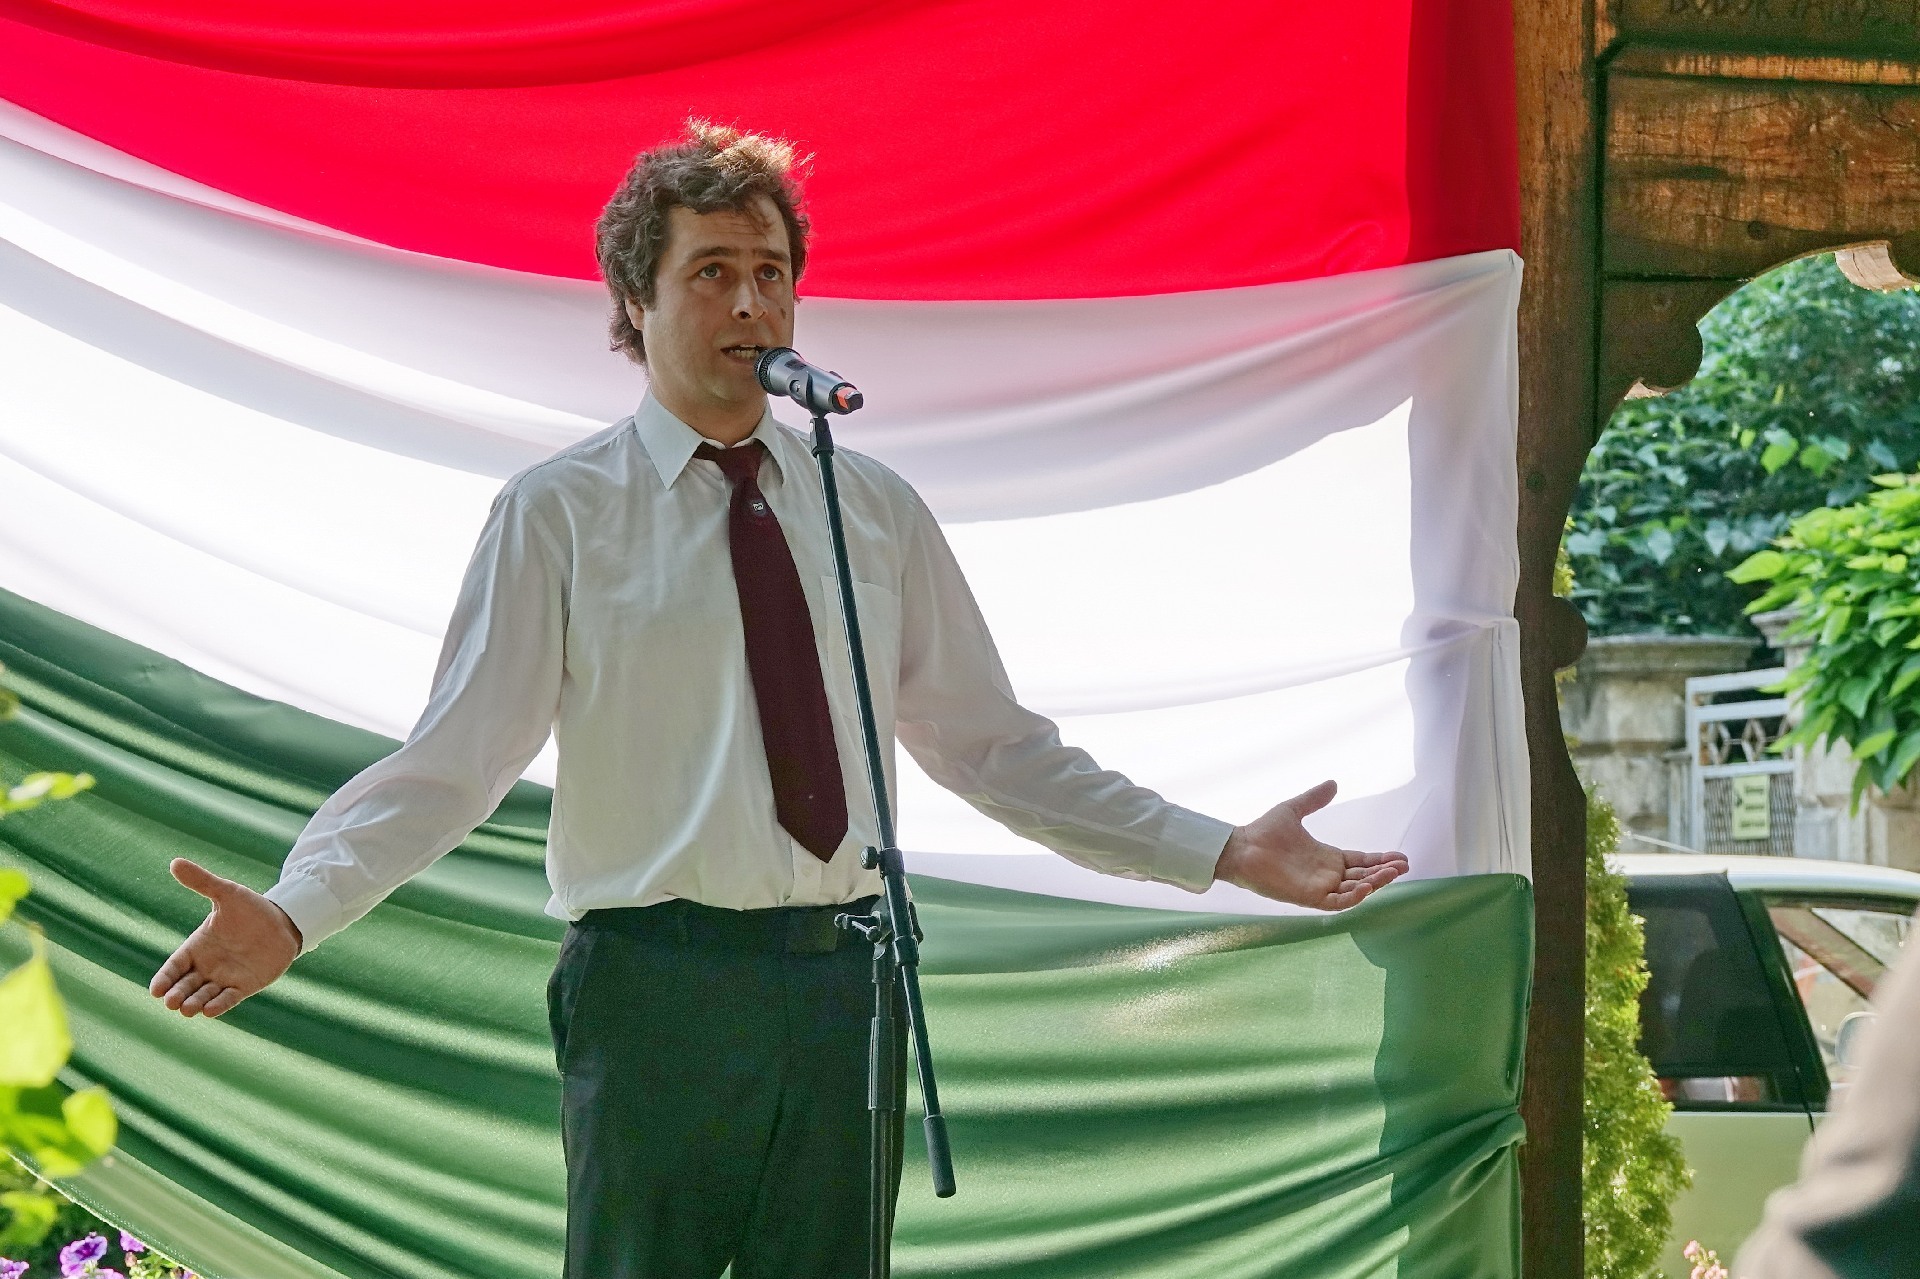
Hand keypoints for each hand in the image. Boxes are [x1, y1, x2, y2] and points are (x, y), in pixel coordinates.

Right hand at [148, 858, 301, 1017]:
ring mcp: (226, 977)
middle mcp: (208, 965)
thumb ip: (202, 882)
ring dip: (194, 1003)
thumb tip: (175, 862)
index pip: (175, 966)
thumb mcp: (226, 894)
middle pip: (185, 984)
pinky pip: (229, 999)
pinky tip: (209, 1011)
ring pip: (204, 995)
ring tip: (187, 1009)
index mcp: (198, 946)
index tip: (155, 989)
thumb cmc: (251, 908)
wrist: (283, 921)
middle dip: (177, 994)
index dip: (165, 978)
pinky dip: (219, 1005)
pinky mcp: (245, 986)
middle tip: (170, 1001)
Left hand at [1214, 780, 1407, 909]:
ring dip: (1374, 883)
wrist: (1240, 847)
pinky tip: (1365, 887)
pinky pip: (1337, 902)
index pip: (1361, 861)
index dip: (1380, 860)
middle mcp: (1327, 874)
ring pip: (1355, 890)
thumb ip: (1314, 799)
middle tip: (1404, 865)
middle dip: (1384, 872)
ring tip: (1393, 872)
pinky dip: (1353, 897)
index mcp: (1327, 857)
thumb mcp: (1293, 810)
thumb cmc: (1263, 831)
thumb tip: (1333, 783)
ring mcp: (1319, 887)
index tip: (1400, 857)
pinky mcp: (1308, 897)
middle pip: (1363, 876)